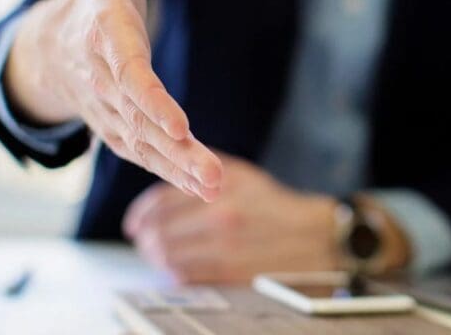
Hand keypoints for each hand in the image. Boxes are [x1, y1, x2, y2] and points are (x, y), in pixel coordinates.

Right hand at [4, 0, 221, 200]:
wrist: (54, 45)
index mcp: (104, 33)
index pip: (128, 70)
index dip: (151, 98)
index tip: (178, 125)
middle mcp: (105, 79)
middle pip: (141, 118)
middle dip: (175, 150)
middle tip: (212, 178)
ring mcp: (111, 109)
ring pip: (146, 145)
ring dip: (182, 171)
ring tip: (218, 190)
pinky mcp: (122, 128)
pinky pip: (148, 154)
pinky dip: (175, 172)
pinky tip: (207, 187)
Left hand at [122, 153, 339, 283]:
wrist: (315, 236)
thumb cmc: (276, 206)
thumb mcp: (242, 175)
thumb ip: (203, 173)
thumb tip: (165, 183)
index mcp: (221, 187)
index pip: (162, 201)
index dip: (142, 214)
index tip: (135, 223)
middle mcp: (221, 216)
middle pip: (160, 231)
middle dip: (145, 238)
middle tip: (143, 242)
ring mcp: (226, 248)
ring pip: (168, 256)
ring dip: (156, 258)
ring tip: (156, 256)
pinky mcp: (232, 273)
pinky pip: (187, 277)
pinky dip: (175, 273)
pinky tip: (177, 269)